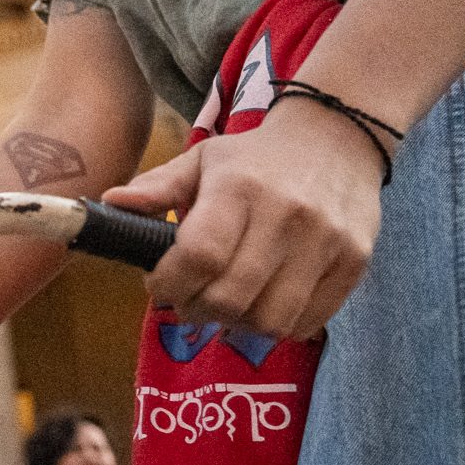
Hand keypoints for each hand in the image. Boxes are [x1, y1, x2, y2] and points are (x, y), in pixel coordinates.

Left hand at [105, 105, 381, 339]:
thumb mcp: (203, 159)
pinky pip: (309, 321)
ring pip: (271, 319)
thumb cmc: (258, 157)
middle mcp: (286, 216)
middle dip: (196, 311)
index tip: (158, 286)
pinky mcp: (355, 263)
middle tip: (186, 303)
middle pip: (231, 297)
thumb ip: (157, 187)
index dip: (169, 284)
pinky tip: (262, 305)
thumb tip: (109, 203)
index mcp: (239, 189)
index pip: (199, 255)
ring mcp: (326, 242)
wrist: (339, 138)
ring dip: (237, 325)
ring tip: (225, 307)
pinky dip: (278, 326)